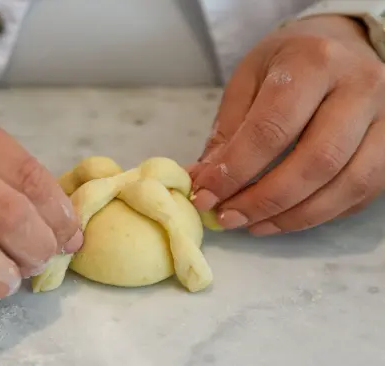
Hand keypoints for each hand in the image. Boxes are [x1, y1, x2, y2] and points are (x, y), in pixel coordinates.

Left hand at [190, 15, 384, 235]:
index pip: (272, 128)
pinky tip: (284, 218)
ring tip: (252, 224)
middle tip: (227, 217)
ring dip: (293, 216)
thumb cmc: (288, 63)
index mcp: (313, 62)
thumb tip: (204, 182)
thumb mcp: (248, 80)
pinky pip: (361, 193)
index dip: (235, 170)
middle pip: (315, 161)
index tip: (204, 195)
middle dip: (265, 200)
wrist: (341, 46)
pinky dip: (319, 214)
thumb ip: (228, 131)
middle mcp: (360, 87)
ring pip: (347, 184)